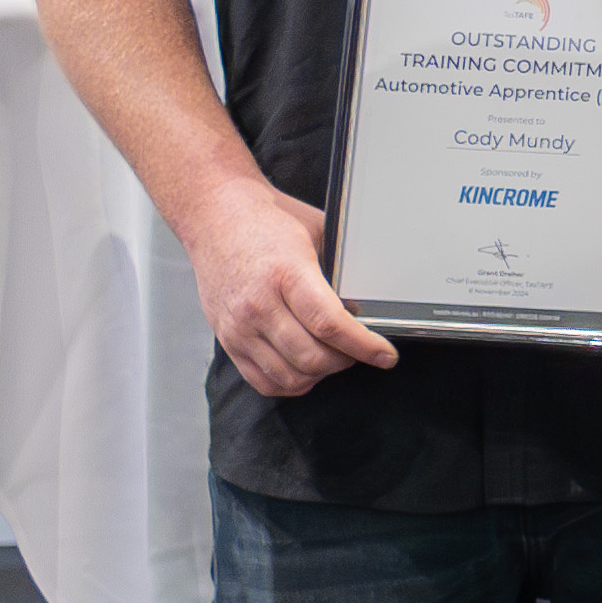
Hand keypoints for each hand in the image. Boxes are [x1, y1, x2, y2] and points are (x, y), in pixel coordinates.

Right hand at [189, 174, 392, 398]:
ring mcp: (239, 327)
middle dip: (346, 360)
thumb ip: (339, 273)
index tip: (385, 355)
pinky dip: (291, 383)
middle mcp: (259, 305)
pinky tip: (306, 368)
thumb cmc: (268, 224)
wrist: (216, 219)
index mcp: (286, 274)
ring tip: (334, 357)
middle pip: (312, 357)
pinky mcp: (226, 340)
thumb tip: (364, 308)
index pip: (330, 324)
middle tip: (360, 351)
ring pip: (290, 376)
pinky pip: (263, 380)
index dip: (364, 346)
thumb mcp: (317, 234)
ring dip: (320, 374)